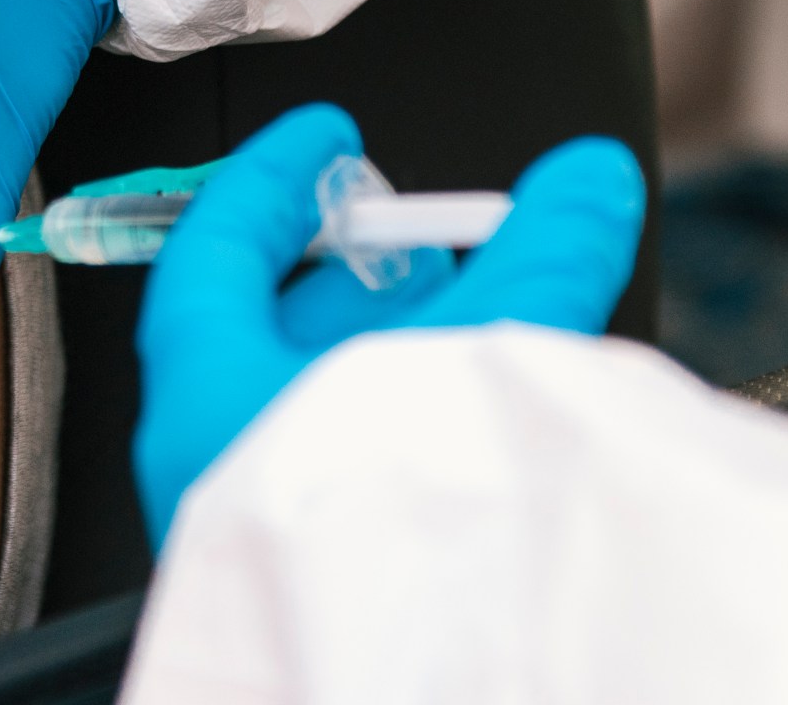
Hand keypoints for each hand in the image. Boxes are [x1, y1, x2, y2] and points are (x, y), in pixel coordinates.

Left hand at [133, 105, 643, 545]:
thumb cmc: (409, 535)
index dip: (271, 178)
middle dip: (343, 277)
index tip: (323, 138)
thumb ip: (540, 255)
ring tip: (462, 322)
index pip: (209, 252)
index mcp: (204, 399)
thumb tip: (583, 180)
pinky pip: (331, 482)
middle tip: (414, 240)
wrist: (438, 690)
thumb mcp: (486, 352)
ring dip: (375, 357)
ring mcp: (250, 537)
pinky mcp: (303, 587)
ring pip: (299, 413)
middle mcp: (204, 472)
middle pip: (255, 333)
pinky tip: (461, 430)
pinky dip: (388, 432)